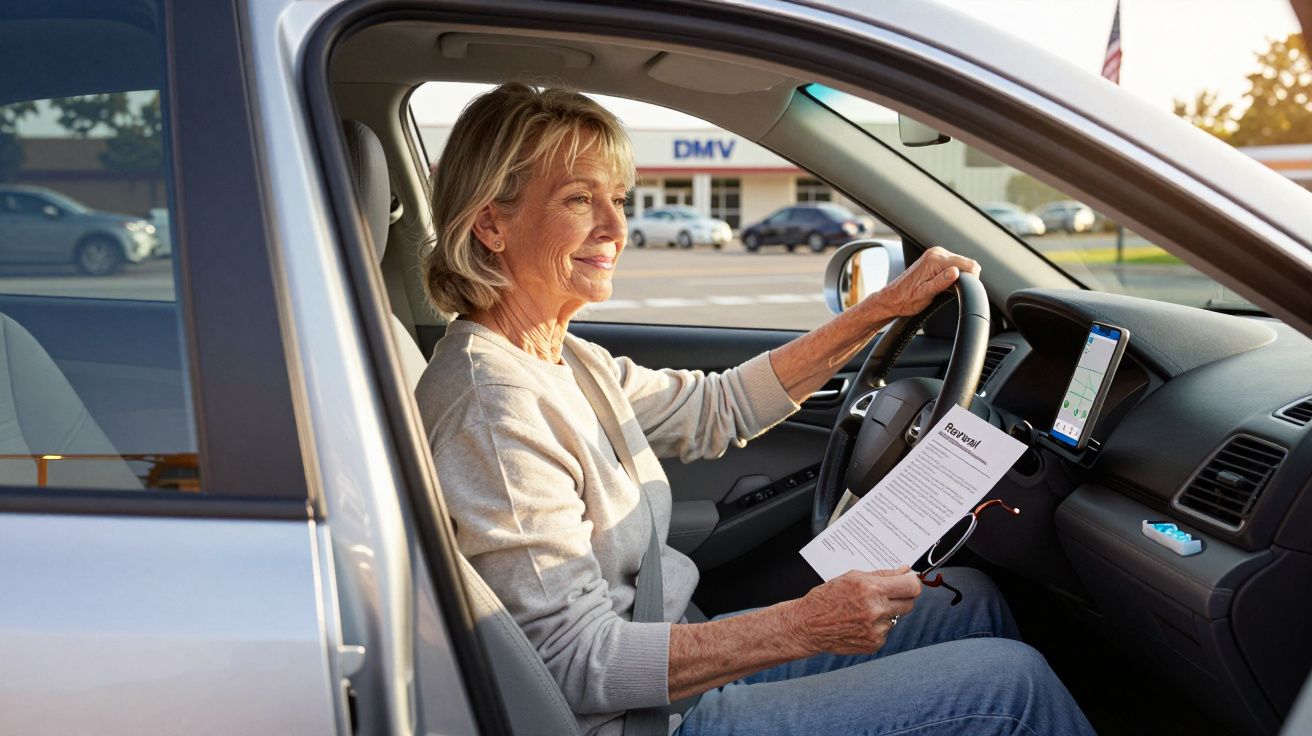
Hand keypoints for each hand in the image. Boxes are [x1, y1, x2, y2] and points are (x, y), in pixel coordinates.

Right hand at [785, 568, 920, 654]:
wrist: (809, 625)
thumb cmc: (828, 597)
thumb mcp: (853, 577)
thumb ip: (883, 575)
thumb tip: (906, 571)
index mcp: (872, 589)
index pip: (911, 586)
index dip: (913, 582)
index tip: (909, 581)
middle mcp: (877, 610)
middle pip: (910, 603)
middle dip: (902, 597)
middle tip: (886, 595)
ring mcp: (877, 630)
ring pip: (897, 617)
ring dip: (887, 612)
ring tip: (864, 610)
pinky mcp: (874, 644)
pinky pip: (887, 631)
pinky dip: (878, 626)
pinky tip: (860, 622)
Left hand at [872, 246, 980, 317]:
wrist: (893, 298)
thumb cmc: (906, 299)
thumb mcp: (926, 294)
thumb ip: (942, 282)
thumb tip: (956, 272)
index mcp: (935, 259)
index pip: (968, 264)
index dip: (972, 277)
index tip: (967, 289)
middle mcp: (936, 253)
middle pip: (966, 263)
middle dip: (965, 277)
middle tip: (951, 291)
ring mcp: (935, 254)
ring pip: (960, 264)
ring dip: (959, 277)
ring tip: (944, 288)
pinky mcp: (935, 259)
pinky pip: (953, 265)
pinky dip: (953, 275)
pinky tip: (943, 284)